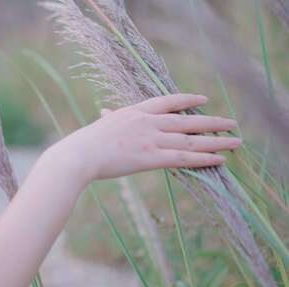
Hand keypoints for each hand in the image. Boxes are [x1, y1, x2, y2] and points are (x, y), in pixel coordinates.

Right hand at [49, 94, 240, 182]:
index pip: (168, 101)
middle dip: (212, 122)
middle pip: (187, 119)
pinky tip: (219, 159)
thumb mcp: (102, 125)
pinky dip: (203, 158)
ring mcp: (150, 139)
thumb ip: (110, 118)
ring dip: (215, 141)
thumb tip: (107, 112)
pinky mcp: (150, 158)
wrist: (80, 155)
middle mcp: (147, 122)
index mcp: (135, 111)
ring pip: (190, 139)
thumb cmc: (86, 142)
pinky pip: (182, 157)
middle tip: (232, 123)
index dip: (187, 99)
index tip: (203, 98)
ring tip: (235, 142)